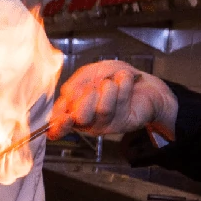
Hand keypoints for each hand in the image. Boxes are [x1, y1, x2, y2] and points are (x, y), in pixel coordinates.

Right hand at [48, 61, 178, 139]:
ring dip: (108, 87)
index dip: (58, 126)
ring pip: (102, 109)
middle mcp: (86, 121)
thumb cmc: (114, 77)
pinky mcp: (122, 124)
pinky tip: (126, 81)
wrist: (143, 82)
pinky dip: (123, 83)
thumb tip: (67, 94)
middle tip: (94, 86)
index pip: (57, 126)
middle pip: (79, 117)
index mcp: (72, 110)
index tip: (66, 118)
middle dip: (87, 95)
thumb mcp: (89, 73)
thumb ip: (74, 83)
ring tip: (113, 82)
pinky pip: (120, 104)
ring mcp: (104, 124)